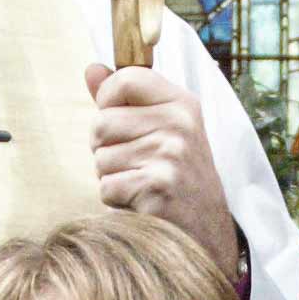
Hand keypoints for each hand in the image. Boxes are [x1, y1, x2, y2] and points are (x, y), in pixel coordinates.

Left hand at [84, 63, 238, 279]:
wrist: (207, 231)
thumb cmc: (178, 177)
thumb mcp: (162, 128)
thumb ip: (124, 99)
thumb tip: (91, 68)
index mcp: (182, 103)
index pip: (125, 78)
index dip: (107, 100)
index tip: (118, 122)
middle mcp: (179, 125)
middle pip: (101, 123)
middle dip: (105, 149)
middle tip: (134, 164)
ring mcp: (170, 155)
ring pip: (100, 158)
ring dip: (111, 177)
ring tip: (141, 184)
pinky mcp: (157, 187)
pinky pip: (106, 187)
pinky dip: (116, 200)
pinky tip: (141, 202)